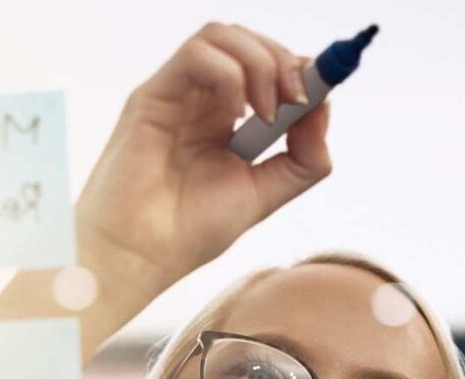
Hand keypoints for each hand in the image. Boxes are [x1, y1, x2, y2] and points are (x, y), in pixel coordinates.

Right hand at [74, 23, 332, 306]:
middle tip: (297, 101)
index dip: (299, 67)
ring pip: (221, 35)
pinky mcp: (152, 96)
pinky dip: (229, 76)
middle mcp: (199, 98)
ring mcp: (176, 93)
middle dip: (284, 60)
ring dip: (260, 63)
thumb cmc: (188, 232)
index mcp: (224, 118)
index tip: (322, 90)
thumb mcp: (264, 193)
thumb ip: (303, 157)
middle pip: (247, 40)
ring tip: (268, 112)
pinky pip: (196, 55)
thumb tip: (324, 108)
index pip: (265, 64)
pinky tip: (235, 116)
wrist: (140, 256)